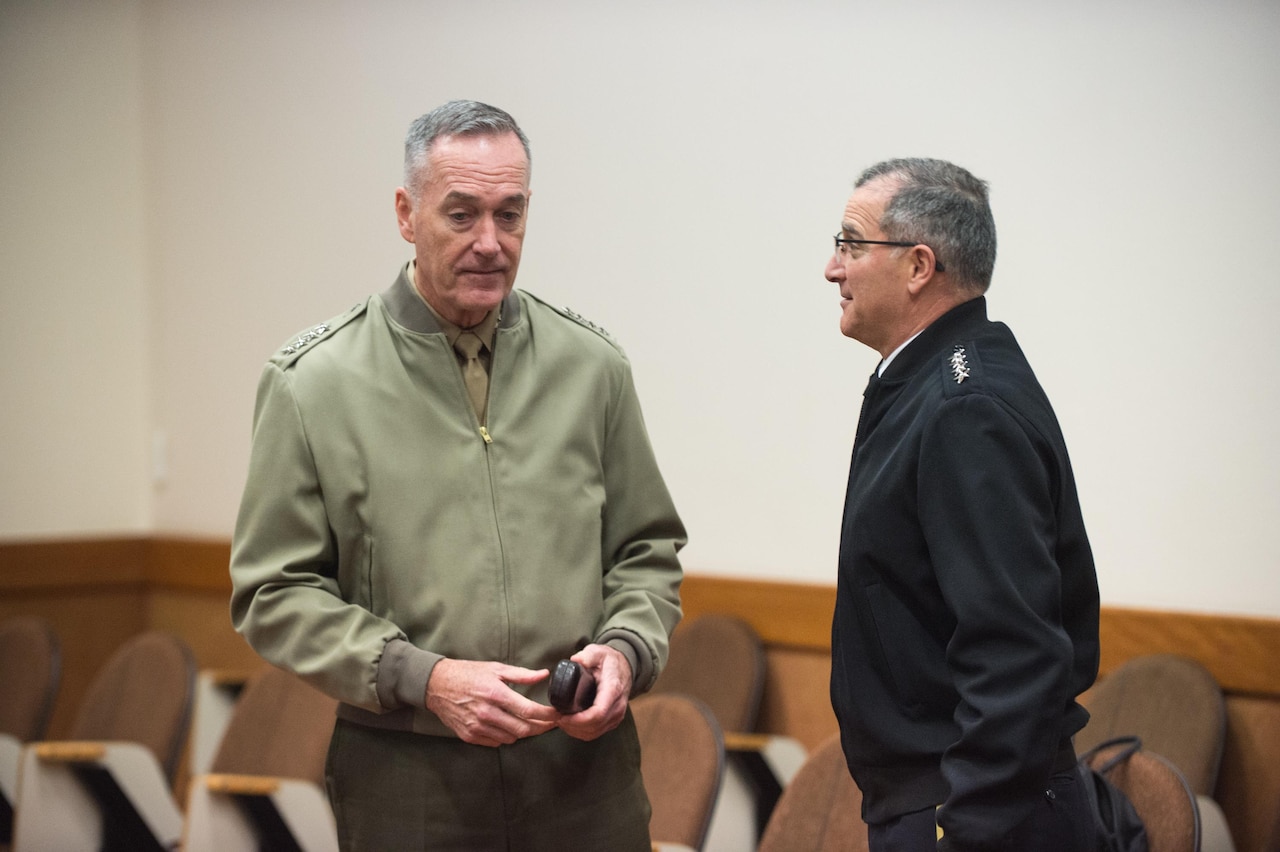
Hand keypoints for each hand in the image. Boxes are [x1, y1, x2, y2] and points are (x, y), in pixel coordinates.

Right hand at [426, 659, 559, 746]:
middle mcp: (487, 713)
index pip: (528, 711)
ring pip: (511, 738)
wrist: (436, 685)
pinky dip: (505, 736)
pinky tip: (506, 725)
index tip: (557, 715)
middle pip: (523, 729)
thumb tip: (544, 674)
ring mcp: (477, 727)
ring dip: (522, 731)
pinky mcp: (469, 736)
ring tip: (526, 722)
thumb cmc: (468, 674)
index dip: (547, 716)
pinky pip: (496, 742)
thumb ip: (522, 674)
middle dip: (540, 727)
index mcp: (495, 694)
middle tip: (548, 722)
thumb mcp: (496, 669)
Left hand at [557, 643, 632, 741]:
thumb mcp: (598, 652)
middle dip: (573, 727)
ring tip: (561, 721)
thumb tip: (575, 660)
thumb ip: (587, 655)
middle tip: (556, 718)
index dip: (578, 720)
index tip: (562, 716)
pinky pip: (597, 732)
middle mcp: (617, 705)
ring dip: (576, 731)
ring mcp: (617, 714)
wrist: (625, 667)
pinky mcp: (614, 720)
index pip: (598, 713)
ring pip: (595, 733)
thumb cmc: (609, 661)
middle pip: (594, 726)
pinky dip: (582, 732)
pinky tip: (571, 725)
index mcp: (612, 689)